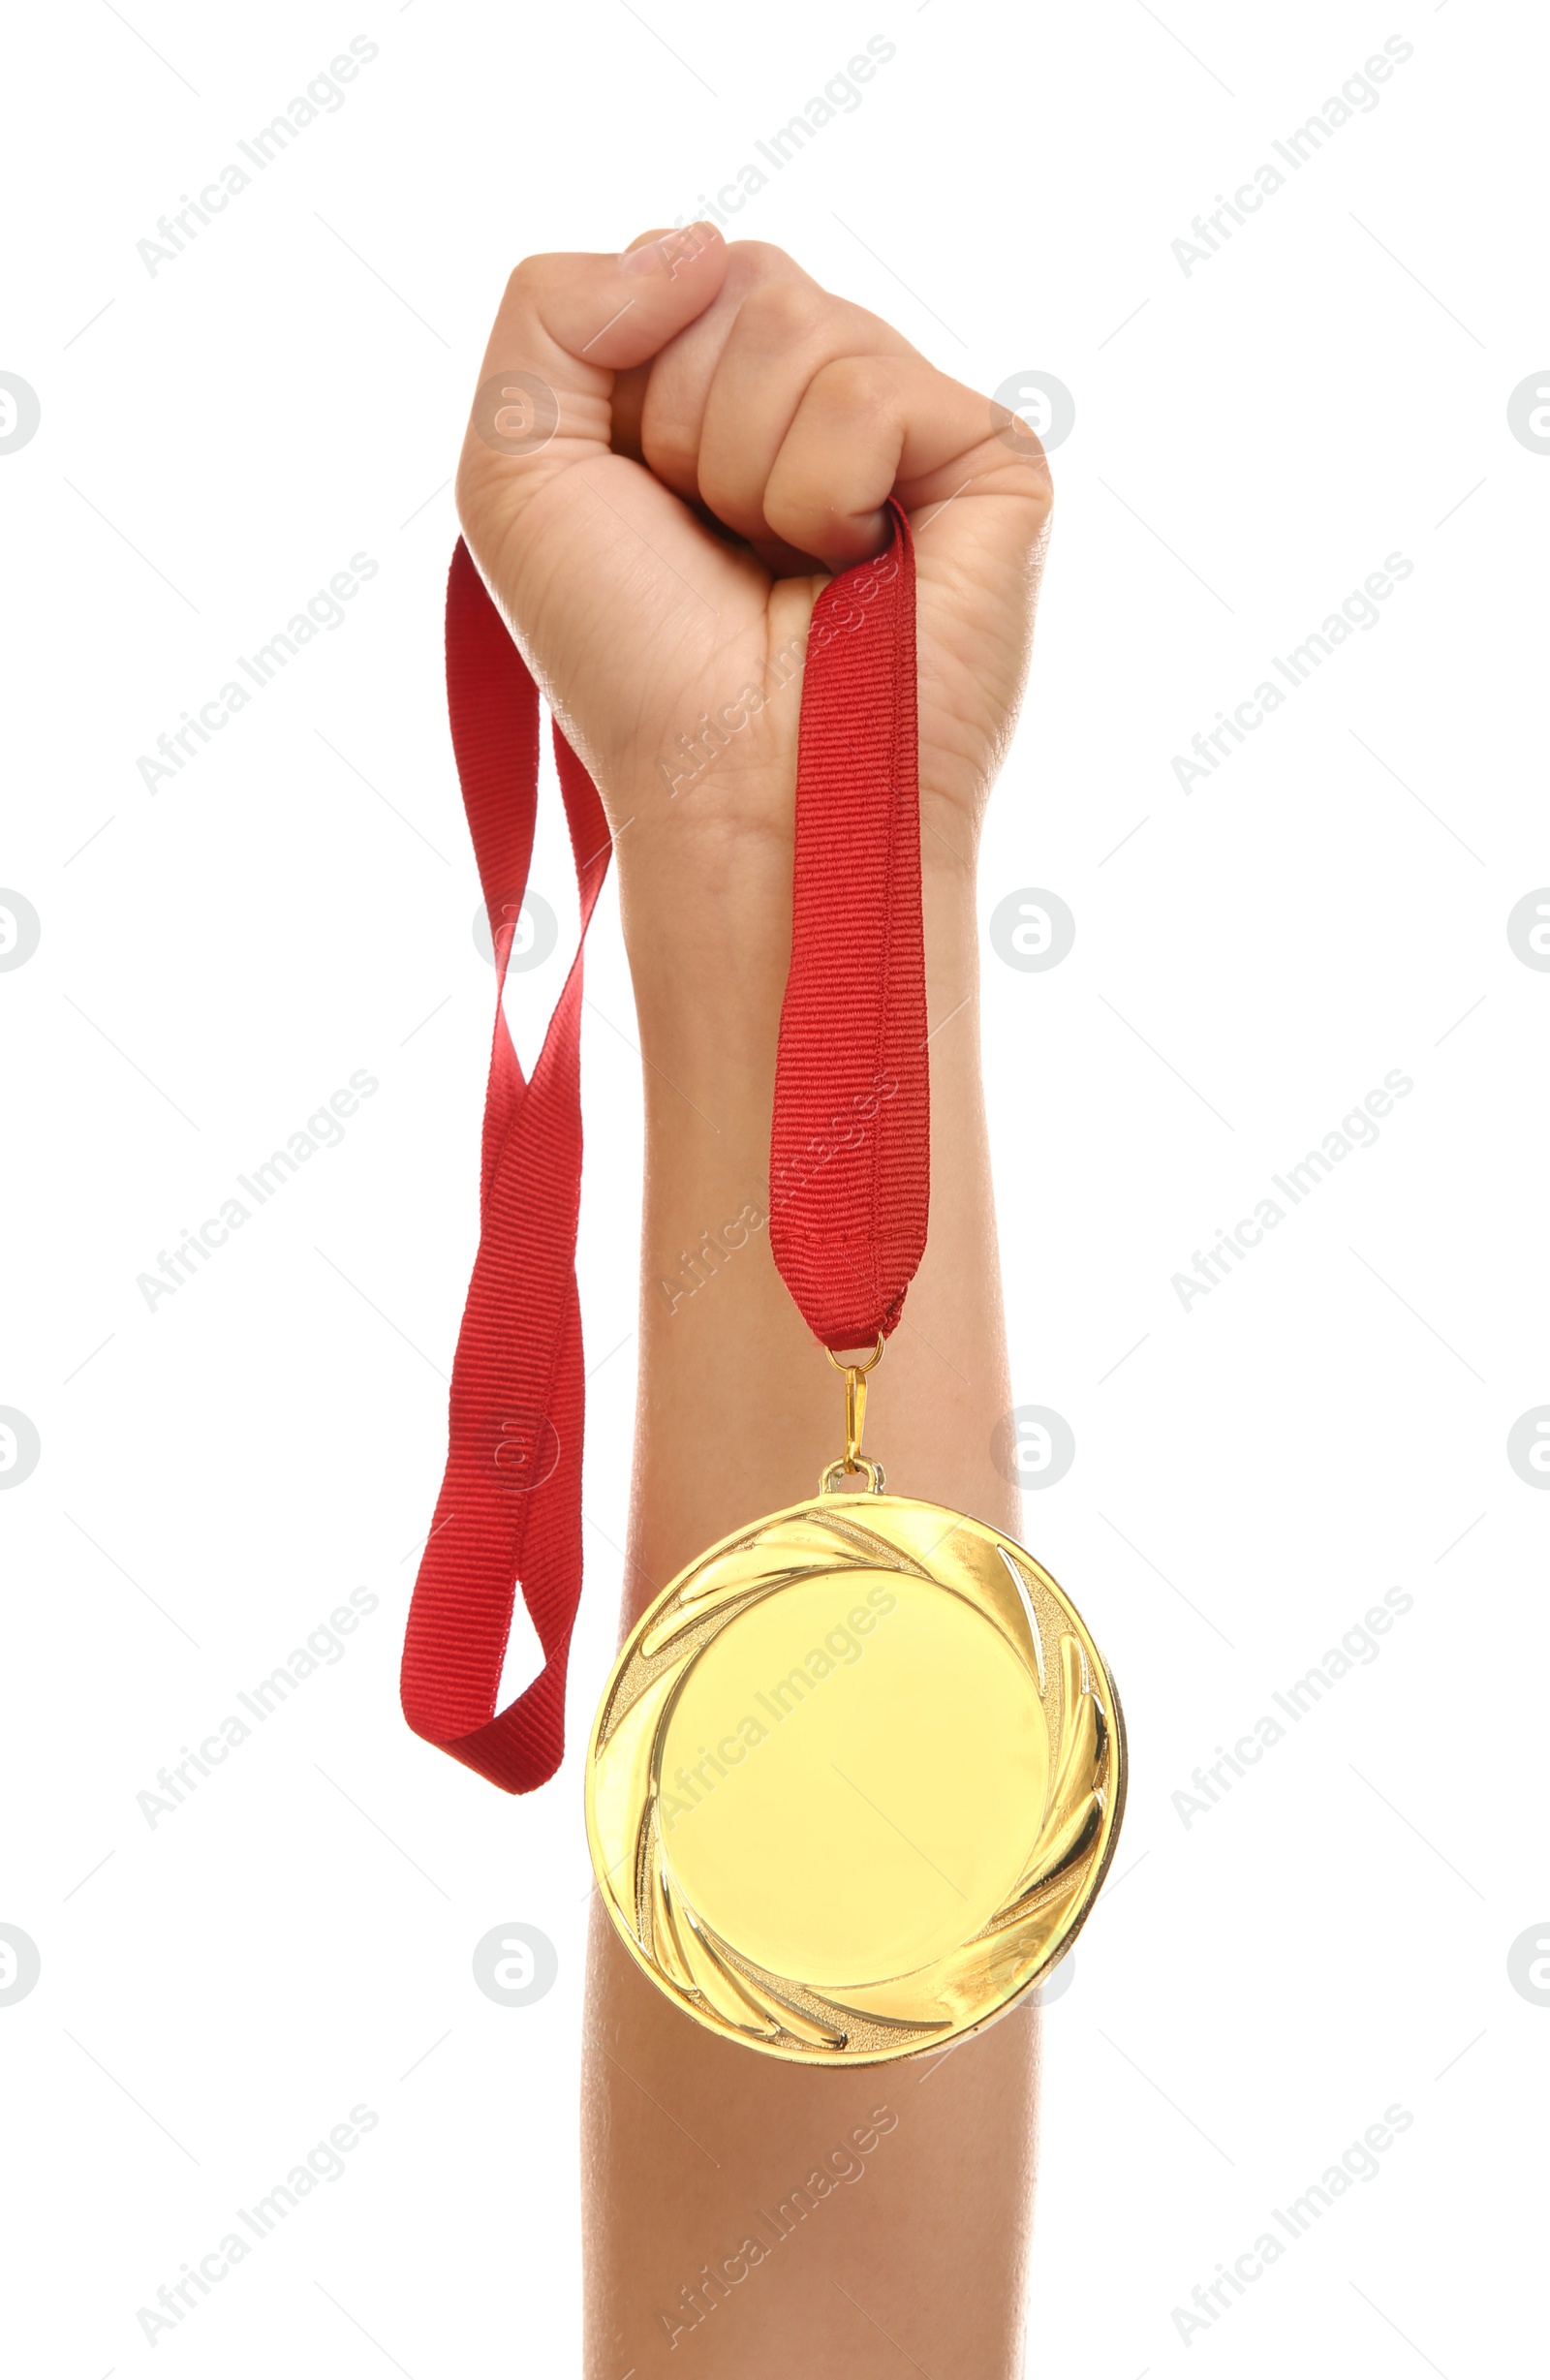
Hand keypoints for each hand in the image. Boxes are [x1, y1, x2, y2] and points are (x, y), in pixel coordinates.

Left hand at [454, 225, 1051, 898]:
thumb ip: (551, 307)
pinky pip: (871, 387)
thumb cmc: (635, 666)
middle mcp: (828, 401)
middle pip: (739, 278)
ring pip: (800, 324)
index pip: (678, 272)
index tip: (649, 515)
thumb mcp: (515, 471)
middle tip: (719, 549)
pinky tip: (853, 570)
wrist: (732, 793)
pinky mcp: (991, 463)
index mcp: (728, 397)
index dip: (630, 391)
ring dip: (747, 470)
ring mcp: (916, 429)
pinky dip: (825, 490)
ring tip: (785, 571)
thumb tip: (698, 241)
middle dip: (684, 425)